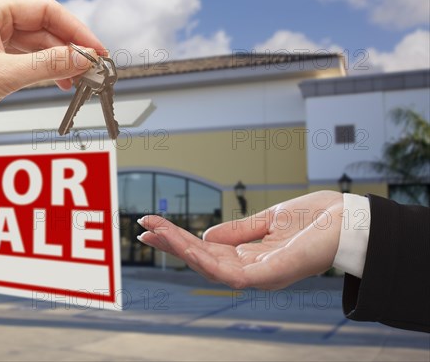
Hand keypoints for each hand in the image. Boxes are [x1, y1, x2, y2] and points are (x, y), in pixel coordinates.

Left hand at [0, 0, 105, 165]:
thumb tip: (83, 58)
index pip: (46, 11)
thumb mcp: (2, 76)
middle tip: (93, 70)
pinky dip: (45, 73)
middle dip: (70, 49)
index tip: (96, 50)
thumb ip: (47, 65)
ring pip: (37, 49)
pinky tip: (58, 83)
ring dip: (60, 63)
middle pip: (44, 30)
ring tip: (79, 80)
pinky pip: (27, 64)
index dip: (76, 30)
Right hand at [138, 191, 342, 289]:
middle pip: (202, 259)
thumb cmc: (316, 219)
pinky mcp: (270, 275)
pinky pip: (229, 272)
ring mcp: (260, 274)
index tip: (154, 225)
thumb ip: (239, 230)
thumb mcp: (269, 220)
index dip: (180, 239)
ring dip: (180, 250)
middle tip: (142, 228)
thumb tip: (206, 237)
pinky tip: (186, 246)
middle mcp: (252, 269)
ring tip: (154, 232)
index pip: (207, 250)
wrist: (351, 220)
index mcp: (251, 256)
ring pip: (209, 267)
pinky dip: (204, 260)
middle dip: (171, 244)